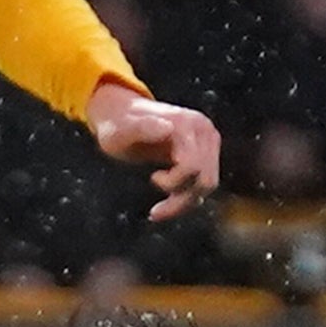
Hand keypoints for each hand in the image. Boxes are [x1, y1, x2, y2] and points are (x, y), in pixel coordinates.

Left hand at [90, 84, 222, 221]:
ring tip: (160, 209)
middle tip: (156, 211)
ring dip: (185, 202)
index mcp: (186, 125)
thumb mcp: (122, 130)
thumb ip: (142, 128)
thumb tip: (168, 128)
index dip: (173, 182)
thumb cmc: (117, 125)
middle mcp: (203, 131)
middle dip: (181, 200)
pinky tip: (168, 202)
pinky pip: (204, 182)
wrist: (122, 115)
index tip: (153, 178)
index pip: (192, 166)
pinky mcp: (206, 151)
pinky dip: (188, 197)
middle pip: (205, 180)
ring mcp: (207, 140)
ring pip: (207, 185)